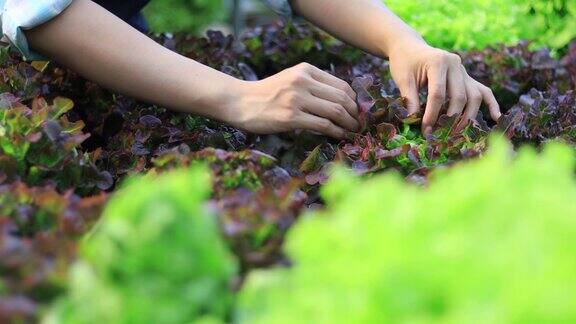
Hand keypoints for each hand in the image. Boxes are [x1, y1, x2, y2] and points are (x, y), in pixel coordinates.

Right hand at [229, 63, 359, 138]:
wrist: (239, 102)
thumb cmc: (266, 94)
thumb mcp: (291, 80)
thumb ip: (313, 85)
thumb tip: (342, 102)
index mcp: (306, 70)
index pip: (341, 85)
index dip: (354, 101)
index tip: (357, 113)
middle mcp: (302, 81)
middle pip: (342, 98)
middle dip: (355, 114)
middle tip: (359, 125)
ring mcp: (296, 99)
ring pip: (336, 111)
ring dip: (349, 124)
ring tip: (353, 132)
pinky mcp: (290, 117)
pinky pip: (323, 125)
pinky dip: (336, 132)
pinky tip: (339, 137)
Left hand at [388, 40, 500, 134]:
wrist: (410, 48)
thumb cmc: (405, 63)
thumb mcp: (403, 79)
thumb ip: (410, 99)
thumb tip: (413, 121)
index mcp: (439, 61)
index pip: (438, 94)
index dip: (432, 114)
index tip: (426, 130)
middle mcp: (456, 64)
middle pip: (460, 96)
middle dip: (451, 118)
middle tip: (441, 135)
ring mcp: (464, 71)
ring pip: (474, 95)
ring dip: (468, 116)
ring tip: (456, 133)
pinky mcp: (467, 77)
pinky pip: (484, 90)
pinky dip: (491, 104)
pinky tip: (496, 117)